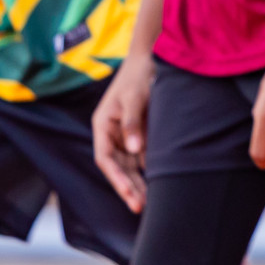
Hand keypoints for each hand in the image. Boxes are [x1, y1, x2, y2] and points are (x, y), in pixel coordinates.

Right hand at [92, 54, 154, 211]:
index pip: (106, 159)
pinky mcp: (142, 133)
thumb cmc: (139, 75)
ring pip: (131, 166)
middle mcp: (113, 133)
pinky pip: (144, 157)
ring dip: (139, 183)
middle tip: (141, 207)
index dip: (116, 179)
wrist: (153, 57)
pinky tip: (161, 184)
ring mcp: (127, 135)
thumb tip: (134, 149)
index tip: (129, 194)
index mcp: (103, 125)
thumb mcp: (135, 97)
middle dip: (129, 187)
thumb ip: (133, 123)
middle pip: (119, 167)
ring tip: (150, 203)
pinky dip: (150, 170)